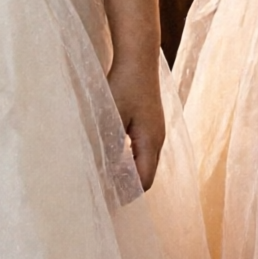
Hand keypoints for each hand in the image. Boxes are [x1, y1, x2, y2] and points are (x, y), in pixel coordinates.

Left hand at [108, 50, 165, 190]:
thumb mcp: (111, 117)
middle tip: (103, 193)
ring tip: (105, 178)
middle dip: (127, 186)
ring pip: (144, 163)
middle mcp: (157, 139)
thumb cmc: (124, 85)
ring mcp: (156, 131)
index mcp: (150, 141)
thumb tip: (100, 172)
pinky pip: (142, 151)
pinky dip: (129, 161)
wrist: (138, 58)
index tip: (106, 200)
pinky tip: (112, 158)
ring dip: (127, 173)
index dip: (127, 194)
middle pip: (146, 174)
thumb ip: (107, 146)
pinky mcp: (150, 124)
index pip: (144, 180)